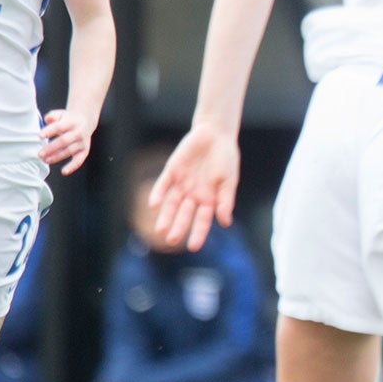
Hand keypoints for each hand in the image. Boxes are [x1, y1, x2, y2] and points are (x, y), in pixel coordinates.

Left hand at [39, 109, 96, 174]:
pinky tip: (64, 171)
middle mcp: (78, 133)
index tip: (40, 136)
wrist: (86, 121)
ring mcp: (82, 142)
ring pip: (69, 151)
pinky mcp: (84, 151)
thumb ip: (53, 116)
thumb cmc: (69, 119)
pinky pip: (79, 160)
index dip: (49, 131)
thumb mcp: (61, 114)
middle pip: (63, 141)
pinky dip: (72, 167)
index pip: (59, 127)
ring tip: (45, 160)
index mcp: (71, 122)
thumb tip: (47, 119)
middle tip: (40, 154)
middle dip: (51, 148)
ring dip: (57, 157)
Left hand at [152, 125, 239, 252]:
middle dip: (178, 228)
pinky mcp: (172, 171)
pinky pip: (163, 185)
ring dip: (166, 216)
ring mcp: (182, 183)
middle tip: (170, 240)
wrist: (215, 134)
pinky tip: (153, 205)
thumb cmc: (226, 158)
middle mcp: (194, 194)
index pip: (203, 220)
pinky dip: (158, 194)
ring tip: (159, 230)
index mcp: (210, 198)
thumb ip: (226, 201)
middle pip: (184, 214)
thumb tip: (225, 222)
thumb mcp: (229, 181)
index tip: (193, 247)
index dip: (198, 233)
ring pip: (172, 204)